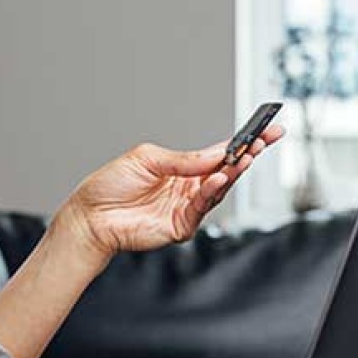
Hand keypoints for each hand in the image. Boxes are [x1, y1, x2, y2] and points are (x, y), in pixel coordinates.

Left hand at [59, 125, 283, 256]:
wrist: (90, 215)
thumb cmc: (111, 185)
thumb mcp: (147, 159)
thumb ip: (183, 159)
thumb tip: (215, 154)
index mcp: (182, 168)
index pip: (219, 153)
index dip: (244, 143)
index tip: (267, 130)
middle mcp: (189, 187)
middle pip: (226, 171)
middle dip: (248, 155)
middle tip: (266, 141)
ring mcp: (186, 207)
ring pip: (219, 189)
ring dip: (233, 173)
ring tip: (245, 158)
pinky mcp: (180, 226)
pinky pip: (202, 208)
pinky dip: (212, 193)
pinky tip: (218, 180)